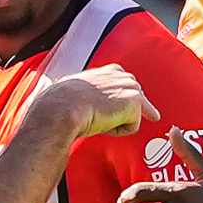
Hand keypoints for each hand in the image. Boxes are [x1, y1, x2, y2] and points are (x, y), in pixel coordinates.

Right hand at [36, 65, 154, 140]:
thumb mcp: (82, 93)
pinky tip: (103, 123)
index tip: (126, 107)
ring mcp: (132, 88)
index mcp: (111, 71)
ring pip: (132, 116)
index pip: (127, 87)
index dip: (126, 101)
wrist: (64, 107)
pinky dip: (117, 131)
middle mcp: (124, 76)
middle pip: (138, 101)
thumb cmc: (66, 102)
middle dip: (128, 113)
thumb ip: (95, 95)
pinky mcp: (135, 103)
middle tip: (108, 120)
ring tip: (97, 119)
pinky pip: (131, 127)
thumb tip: (91, 105)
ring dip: (117, 123)